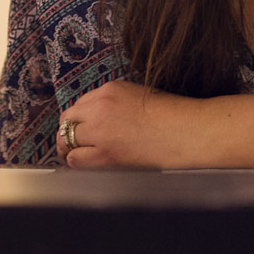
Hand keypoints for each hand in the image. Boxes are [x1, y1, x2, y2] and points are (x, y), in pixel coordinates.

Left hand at [57, 80, 199, 168]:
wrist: (186, 133)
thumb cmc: (172, 116)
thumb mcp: (138, 95)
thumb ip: (114, 103)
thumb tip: (97, 118)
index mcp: (110, 89)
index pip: (81, 103)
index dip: (80, 117)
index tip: (82, 126)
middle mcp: (100, 107)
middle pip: (68, 118)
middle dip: (69, 130)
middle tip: (73, 141)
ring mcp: (100, 132)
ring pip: (66, 139)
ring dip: (70, 147)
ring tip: (77, 154)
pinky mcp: (105, 155)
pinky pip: (75, 159)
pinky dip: (76, 162)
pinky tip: (86, 164)